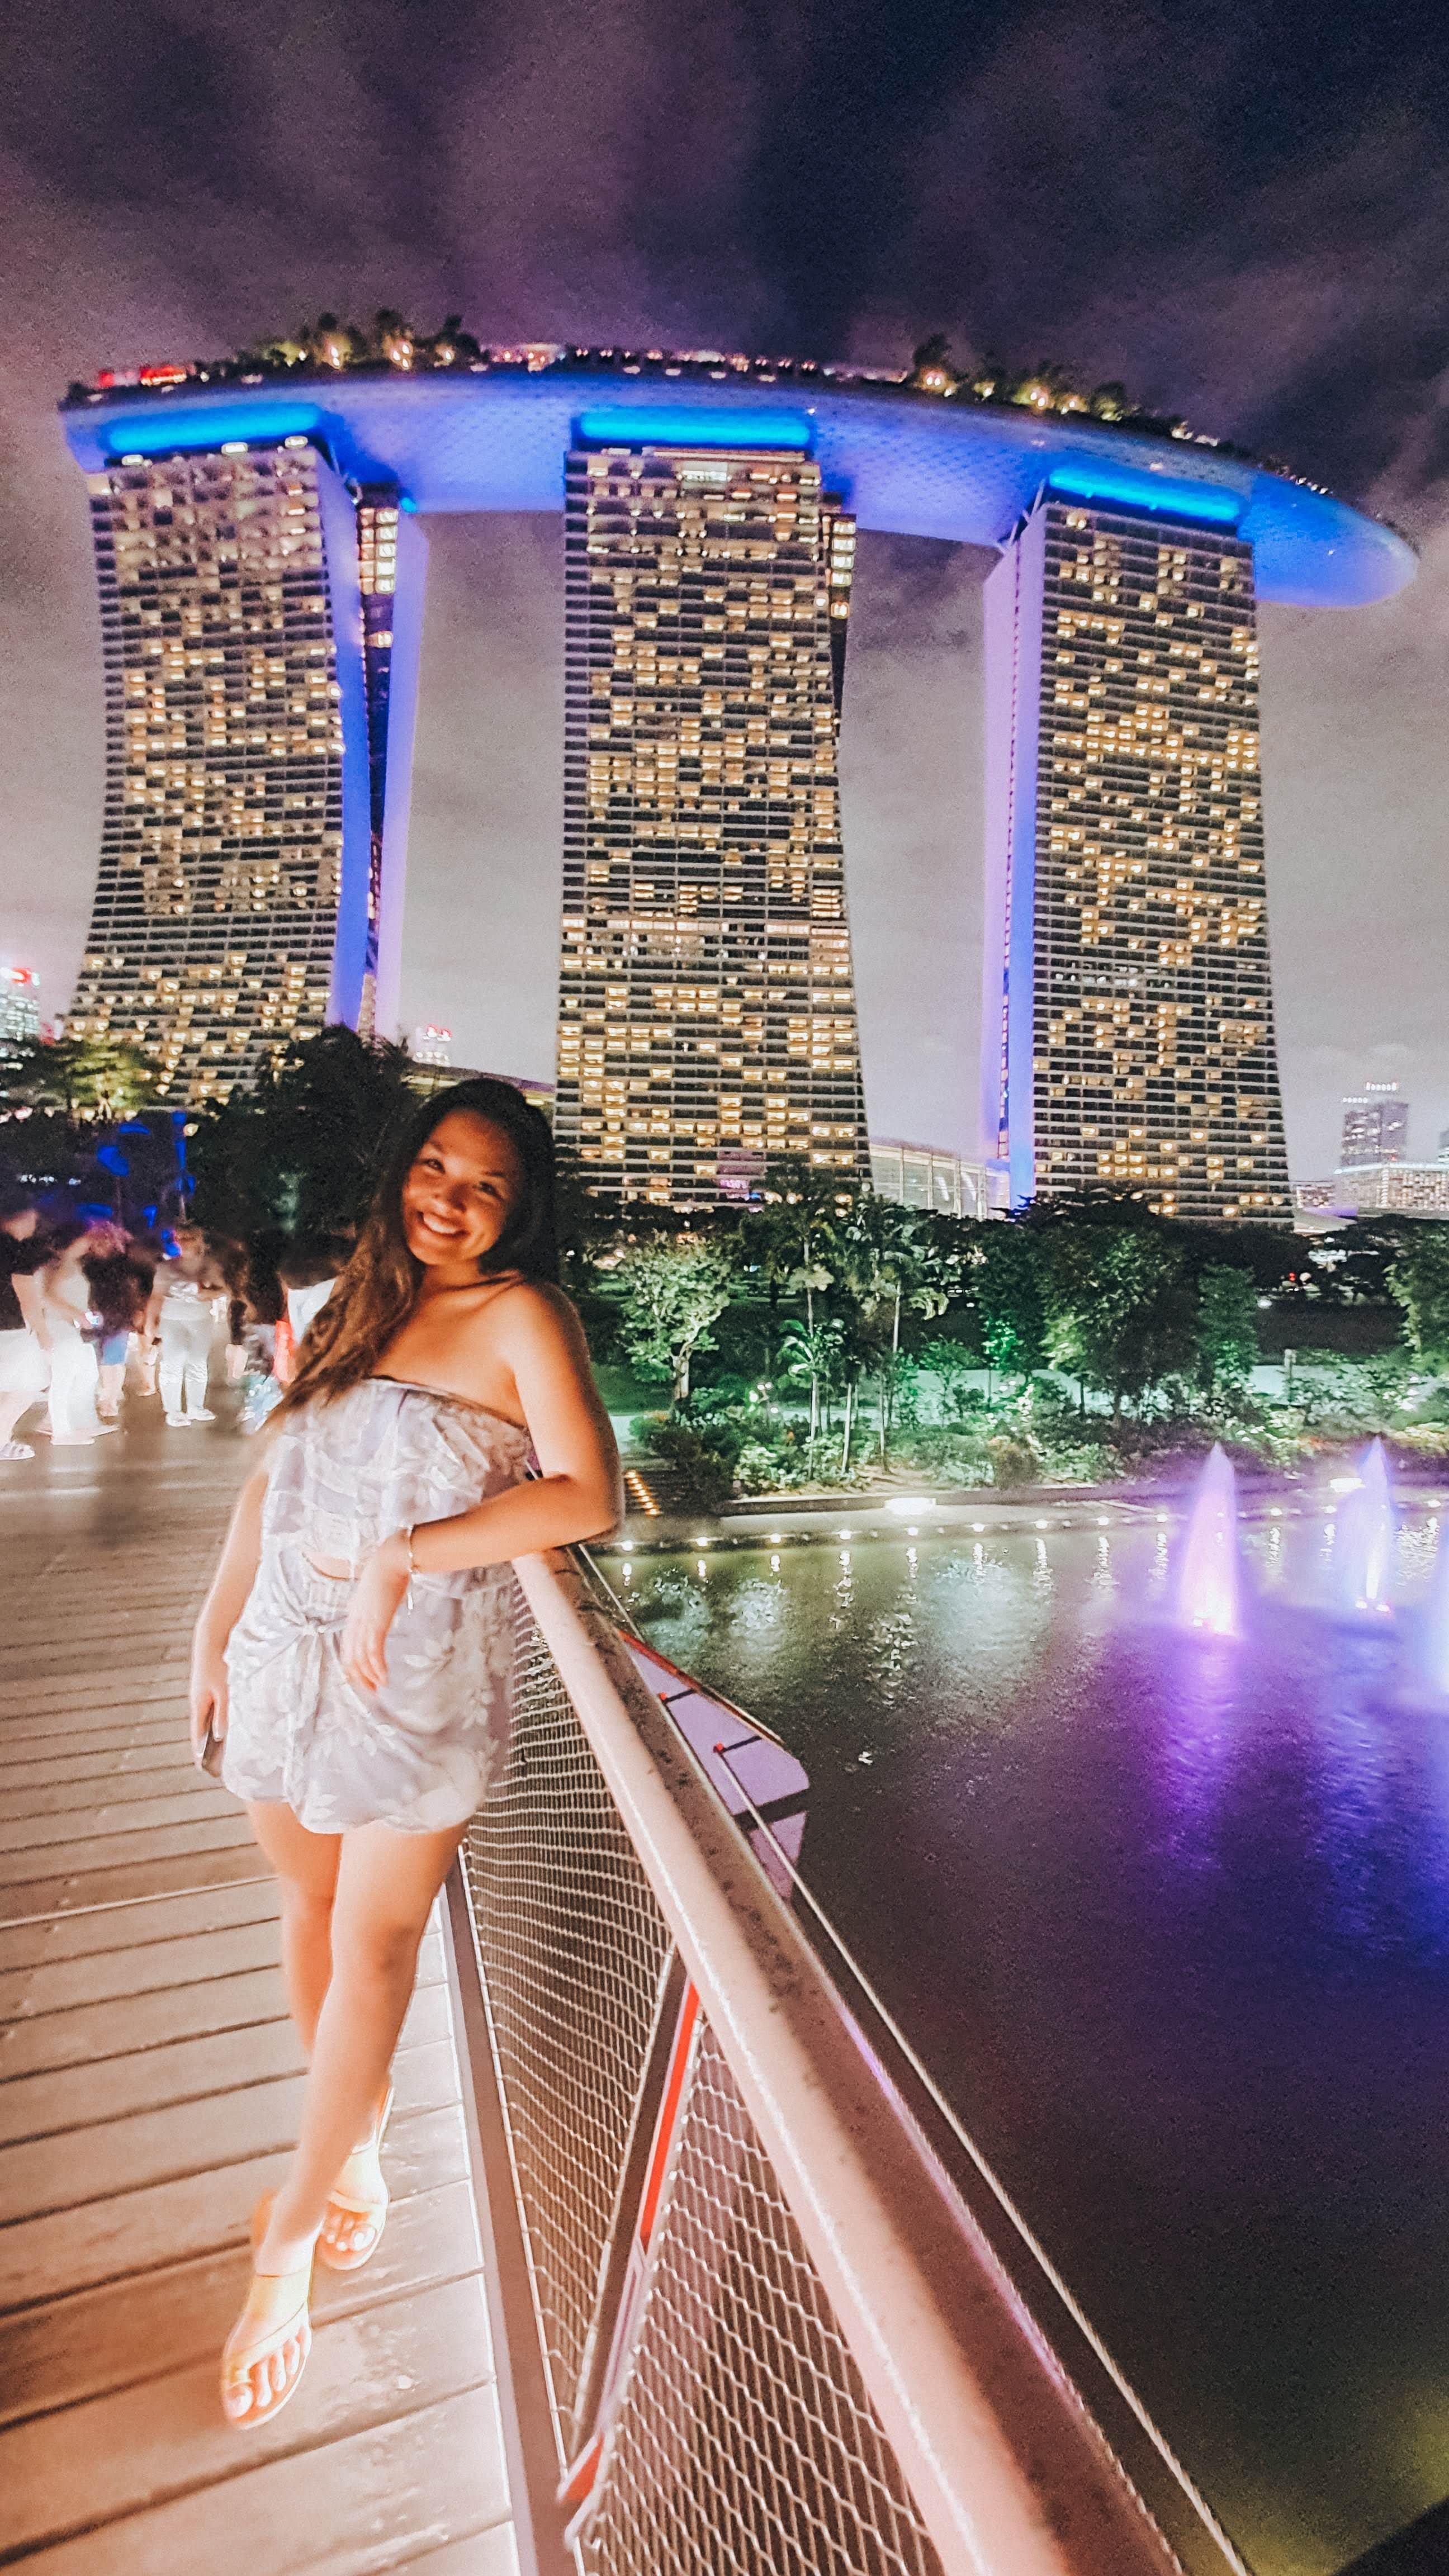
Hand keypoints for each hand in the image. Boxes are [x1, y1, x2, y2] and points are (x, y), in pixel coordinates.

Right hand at [189, 1632, 228, 1765]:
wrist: (213, 1639)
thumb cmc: (219, 1665)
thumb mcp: (224, 1691)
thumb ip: (223, 1714)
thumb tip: (220, 1737)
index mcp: (198, 1705)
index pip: (197, 1735)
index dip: (198, 1752)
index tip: (201, 1769)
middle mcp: (198, 1701)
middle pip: (203, 1729)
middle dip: (208, 1745)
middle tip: (216, 1764)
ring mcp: (204, 1694)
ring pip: (210, 1718)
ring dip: (215, 1732)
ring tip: (225, 1749)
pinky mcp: (212, 1687)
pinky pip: (214, 1708)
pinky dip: (219, 1719)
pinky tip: (229, 1723)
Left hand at [340, 1534, 410, 1694]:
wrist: (391, 1560)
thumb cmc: (387, 1572)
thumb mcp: (376, 1593)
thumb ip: (374, 1607)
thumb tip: (379, 1616)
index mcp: (354, 1614)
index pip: (348, 1647)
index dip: (353, 1666)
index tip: (363, 1678)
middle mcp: (355, 1621)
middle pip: (351, 1656)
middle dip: (359, 1676)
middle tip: (370, 1691)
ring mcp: (364, 1622)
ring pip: (361, 1657)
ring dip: (369, 1676)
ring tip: (378, 1688)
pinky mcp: (377, 1623)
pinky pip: (374, 1651)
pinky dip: (377, 1667)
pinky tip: (384, 1677)